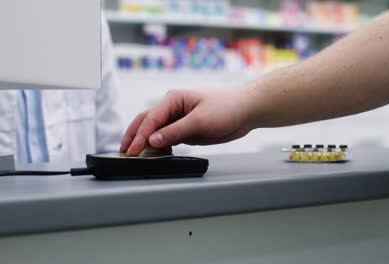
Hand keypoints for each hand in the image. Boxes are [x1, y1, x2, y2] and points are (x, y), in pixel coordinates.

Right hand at [120, 87, 253, 155]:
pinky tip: (156, 156)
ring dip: (145, 143)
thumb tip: (152, 140)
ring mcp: (178, 120)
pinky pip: (166, 139)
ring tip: (136, 157)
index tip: (132, 150)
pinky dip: (159, 147)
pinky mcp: (185, 130)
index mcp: (173, 99)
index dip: (140, 136)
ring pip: (155, 132)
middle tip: (124, 152)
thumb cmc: (226, 107)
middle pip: (146, 122)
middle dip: (134, 136)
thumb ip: (175, 131)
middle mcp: (172, 108)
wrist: (245, 111)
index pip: (150, 118)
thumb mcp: (200, 120)